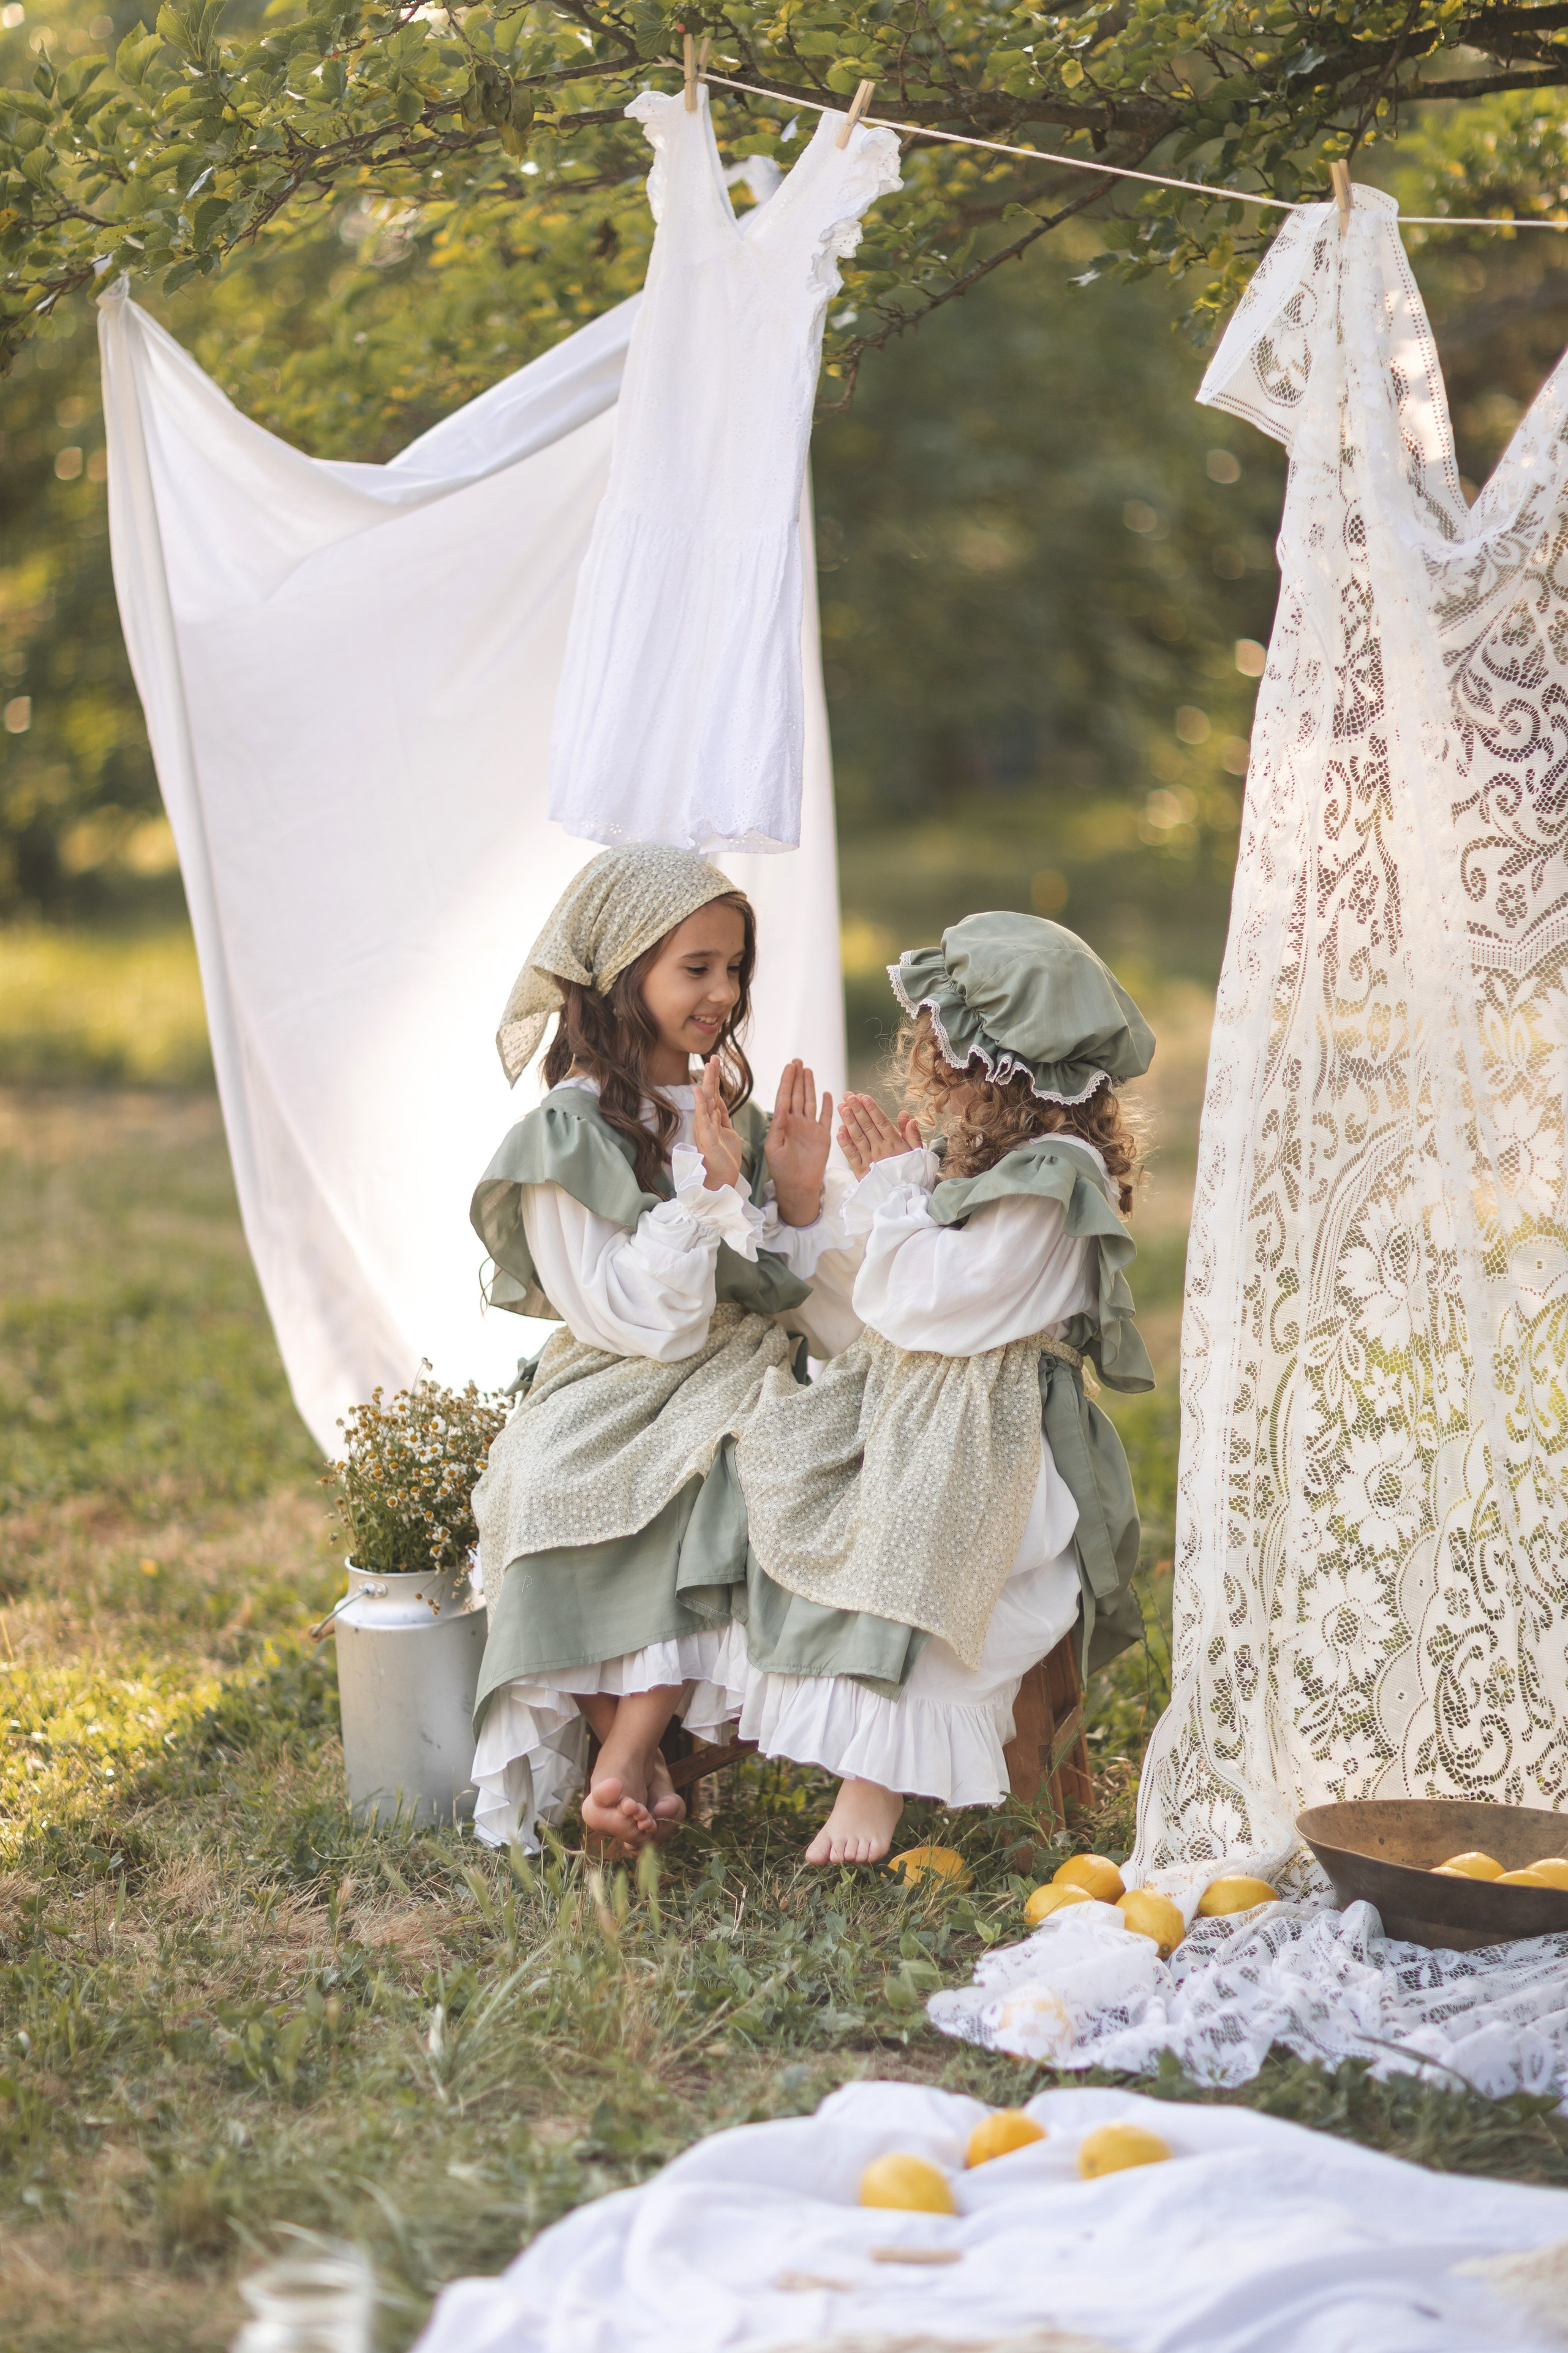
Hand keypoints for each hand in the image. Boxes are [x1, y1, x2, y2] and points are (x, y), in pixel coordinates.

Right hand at [692, 1057, 743, 1193]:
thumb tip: (719, 1102)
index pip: (714, 1094)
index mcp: (713, 1120)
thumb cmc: (723, 1159)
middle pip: (709, 1094)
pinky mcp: (706, 1137)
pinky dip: (700, 1103)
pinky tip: (698, 1090)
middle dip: (712, 1075)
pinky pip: (703, 1117)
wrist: (721, 1180)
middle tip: (714, 1057)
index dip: (715, 1078)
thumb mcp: (727, 1133)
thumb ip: (722, 1117)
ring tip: (709, 1066)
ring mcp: (705, 1129)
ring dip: (708, 1083)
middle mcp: (706, 1122)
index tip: (716, 1061)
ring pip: (706, 1101)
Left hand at [765, 1059, 833, 1226]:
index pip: (784, 1097)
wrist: (798, 1186)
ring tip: (808, 1070)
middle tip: (797, 1061)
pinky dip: (827, 1105)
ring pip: (810, 1101)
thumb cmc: (781, 1169)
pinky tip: (826, 1093)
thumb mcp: (773, 1147)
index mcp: (782, 1123)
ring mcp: (810, 1127)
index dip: (787, 1081)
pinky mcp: (823, 1135)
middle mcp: (796, 1122)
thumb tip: (780, 1108)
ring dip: (809, 1086)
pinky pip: (826, 1116)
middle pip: (797, 1094)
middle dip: (797, 1078)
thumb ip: (777, 1127)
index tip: (789, 1066)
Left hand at [837, 1094, 921, 1180]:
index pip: (881, 1122)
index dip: (871, 1109)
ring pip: (858, 1138)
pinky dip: (845, 1144)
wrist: (905, 1198)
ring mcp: (870, 1160)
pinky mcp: (862, 1172)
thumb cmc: (913, 1173)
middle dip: (857, 1109)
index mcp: (895, 1144)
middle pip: (867, 1126)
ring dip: (849, 1122)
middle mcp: (881, 1150)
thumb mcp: (918, 1153)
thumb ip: (912, 1134)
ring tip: (841, 1107)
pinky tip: (839, 1132)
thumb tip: (906, 1115)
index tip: (863, 1096)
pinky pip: (852, 1156)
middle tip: (848, 1095)